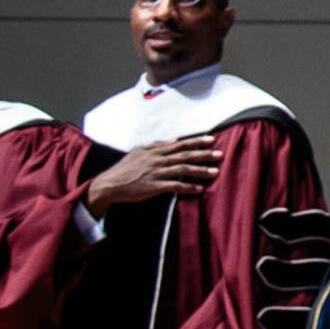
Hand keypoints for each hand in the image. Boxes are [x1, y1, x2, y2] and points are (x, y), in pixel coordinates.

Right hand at [87, 135, 219, 214]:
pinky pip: (174, 186)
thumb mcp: (138, 152)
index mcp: (154, 152)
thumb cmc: (123, 169)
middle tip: (220, 155)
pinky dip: (187, 187)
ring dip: (200, 171)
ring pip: (182, 170)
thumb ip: (156, 146)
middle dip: (203, 155)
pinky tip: (199, 189)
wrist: (109, 184)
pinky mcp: (153, 187)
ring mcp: (156, 173)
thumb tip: (173, 140)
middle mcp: (157, 160)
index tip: (211, 140)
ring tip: (215, 172)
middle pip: (185, 156)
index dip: (196, 142)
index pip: (180, 145)